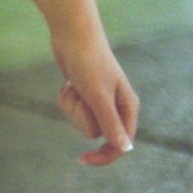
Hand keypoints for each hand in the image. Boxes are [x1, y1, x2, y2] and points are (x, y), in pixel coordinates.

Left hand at [53, 33, 138, 165]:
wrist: (71, 33)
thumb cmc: (88, 60)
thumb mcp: (98, 94)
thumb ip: (110, 122)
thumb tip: (124, 149)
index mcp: (127, 108)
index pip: (120, 144)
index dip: (103, 156)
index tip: (83, 159)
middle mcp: (116, 106)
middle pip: (94, 132)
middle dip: (81, 117)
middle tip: (81, 94)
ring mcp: (98, 100)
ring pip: (80, 121)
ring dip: (72, 106)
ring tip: (74, 85)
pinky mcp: (82, 93)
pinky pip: (71, 108)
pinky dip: (65, 98)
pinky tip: (68, 82)